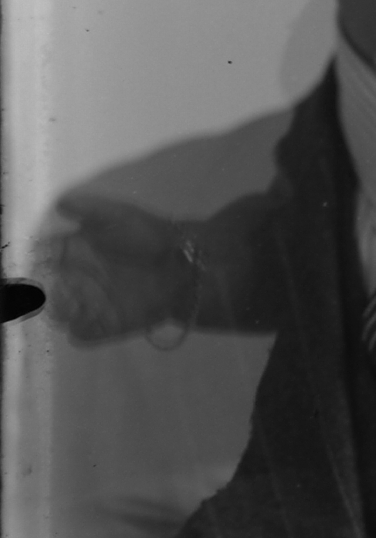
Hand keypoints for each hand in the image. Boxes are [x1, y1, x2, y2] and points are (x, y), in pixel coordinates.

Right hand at [37, 194, 196, 343]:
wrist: (186, 262)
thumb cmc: (150, 235)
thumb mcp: (119, 215)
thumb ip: (88, 208)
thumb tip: (57, 202)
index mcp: (76, 251)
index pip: (40, 257)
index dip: (29, 260)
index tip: (26, 261)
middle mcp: (78, 278)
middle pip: (42, 289)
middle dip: (35, 291)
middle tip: (40, 288)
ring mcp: (91, 303)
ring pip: (58, 313)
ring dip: (57, 311)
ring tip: (69, 303)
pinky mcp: (108, 324)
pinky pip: (83, 335)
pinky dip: (80, 331)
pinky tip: (86, 322)